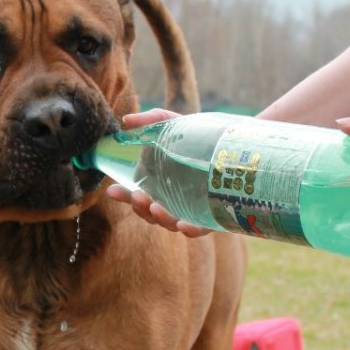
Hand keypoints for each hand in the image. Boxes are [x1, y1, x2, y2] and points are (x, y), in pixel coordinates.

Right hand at [104, 108, 213, 235]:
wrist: (237, 142)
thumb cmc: (199, 135)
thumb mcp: (174, 124)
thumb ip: (151, 121)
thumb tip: (126, 120)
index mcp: (160, 185)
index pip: (138, 195)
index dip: (124, 196)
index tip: (112, 190)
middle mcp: (174, 201)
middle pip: (151, 213)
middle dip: (140, 208)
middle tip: (137, 197)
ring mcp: (193, 210)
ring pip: (172, 223)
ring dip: (161, 218)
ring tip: (155, 207)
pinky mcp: (213, 217)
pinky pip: (200, 229)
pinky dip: (190, 230)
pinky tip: (183, 225)